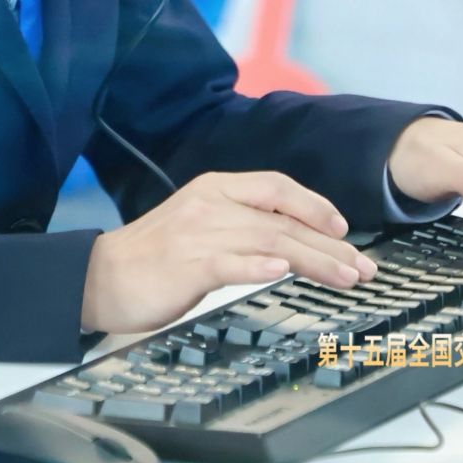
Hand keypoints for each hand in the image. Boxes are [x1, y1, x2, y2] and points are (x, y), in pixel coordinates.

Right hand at [82, 171, 376, 334]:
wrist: (100, 276)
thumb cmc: (153, 256)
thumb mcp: (200, 224)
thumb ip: (240, 223)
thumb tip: (288, 239)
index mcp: (215, 188)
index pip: (277, 186)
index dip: (315, 205)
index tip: (343, 229)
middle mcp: (211, 205)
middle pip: (283, 220)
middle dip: (330, 244)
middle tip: (362, 266)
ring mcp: (200, 234)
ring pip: (270, 242)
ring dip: (314, 260)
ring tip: (345, 276)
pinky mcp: (187, 265)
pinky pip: (231, 263)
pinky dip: (259, 267)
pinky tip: (282, 274)